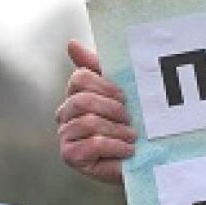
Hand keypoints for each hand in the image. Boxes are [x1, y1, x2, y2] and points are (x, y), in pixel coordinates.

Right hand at [56, 39, 136, 184]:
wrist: (141, 160)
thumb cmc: (129, 124)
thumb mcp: (117, 92)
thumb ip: (96, 67)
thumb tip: (71, 43)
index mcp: (74, 95)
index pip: (80, 78)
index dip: (105, 86)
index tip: (125, 98)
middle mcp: (64, 115)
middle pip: (82, 100)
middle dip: (112, 109)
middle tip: (130, 119)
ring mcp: (64, 136)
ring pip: (89, 122)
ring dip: (117, 130)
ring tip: (132, 137)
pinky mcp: (70, 156)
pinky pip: (92, 144)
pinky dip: (115, 146)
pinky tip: (127, 150)